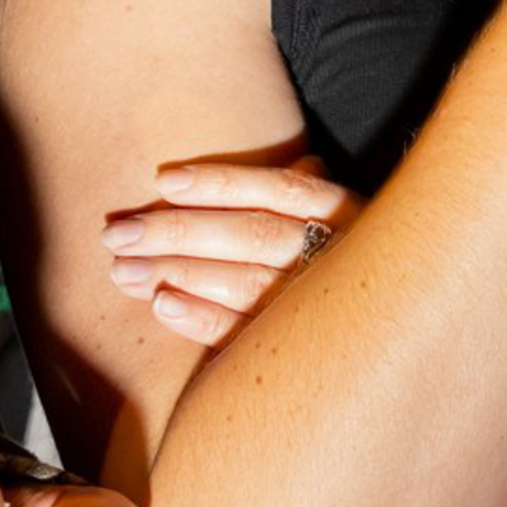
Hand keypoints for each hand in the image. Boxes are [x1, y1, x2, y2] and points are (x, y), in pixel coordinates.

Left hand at [103, 159, 358, 346]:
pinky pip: (246, 333)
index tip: (163, 181)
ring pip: (242, 283)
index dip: (220, 184)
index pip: (278, 188)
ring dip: (176, 274)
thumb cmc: (344, 260)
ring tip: (123, 271)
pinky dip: (202, 318)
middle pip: (250, 235)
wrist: (389, 325)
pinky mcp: (299, 350)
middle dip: (177, 232)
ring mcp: (318, 305)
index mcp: (343, 212)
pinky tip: (162, 307)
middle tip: (117, 234)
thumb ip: (305, 189)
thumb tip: (292, 156)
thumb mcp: (336, 216)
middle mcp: (336, 254)